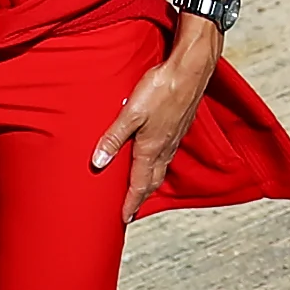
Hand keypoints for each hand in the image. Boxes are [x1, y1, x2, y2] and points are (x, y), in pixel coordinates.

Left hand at [94, 23, 223, 219]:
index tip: (124, 218)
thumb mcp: (131, 113)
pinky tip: (155, 157)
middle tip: (131, 209)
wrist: (191, 70)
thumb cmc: (162, 88)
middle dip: (141, 197)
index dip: (131, 203)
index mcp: (151, 149)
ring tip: (140, 189)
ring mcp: (174, 138)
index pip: (139, 185)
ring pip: (161, 168)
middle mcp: (165, 148)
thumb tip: (98, 162)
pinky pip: (167, 154)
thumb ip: (113, 137)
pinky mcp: (179, 126)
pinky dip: (158, 165)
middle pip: (152, 181)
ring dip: (150, 182)